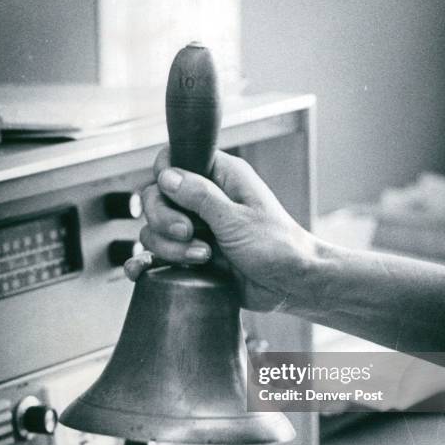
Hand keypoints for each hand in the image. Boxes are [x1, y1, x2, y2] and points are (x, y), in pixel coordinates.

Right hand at [125, 147, 318, 311]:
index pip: (174, 160)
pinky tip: (161, 268)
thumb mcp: (238, 219)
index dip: (164, 175)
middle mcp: (204, 199)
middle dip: (165, 218)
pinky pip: (159, 253)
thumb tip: (167, 176)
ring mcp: (195, 228)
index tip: (170, 194)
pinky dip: (155, 260)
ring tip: (203, 256)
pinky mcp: (190, 254)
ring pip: (154, 229)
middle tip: (189, 233)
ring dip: (171, 246)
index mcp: (220, 177)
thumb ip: (200, 196)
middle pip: (155, 197)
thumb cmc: (277, 246)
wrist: (289, 284)